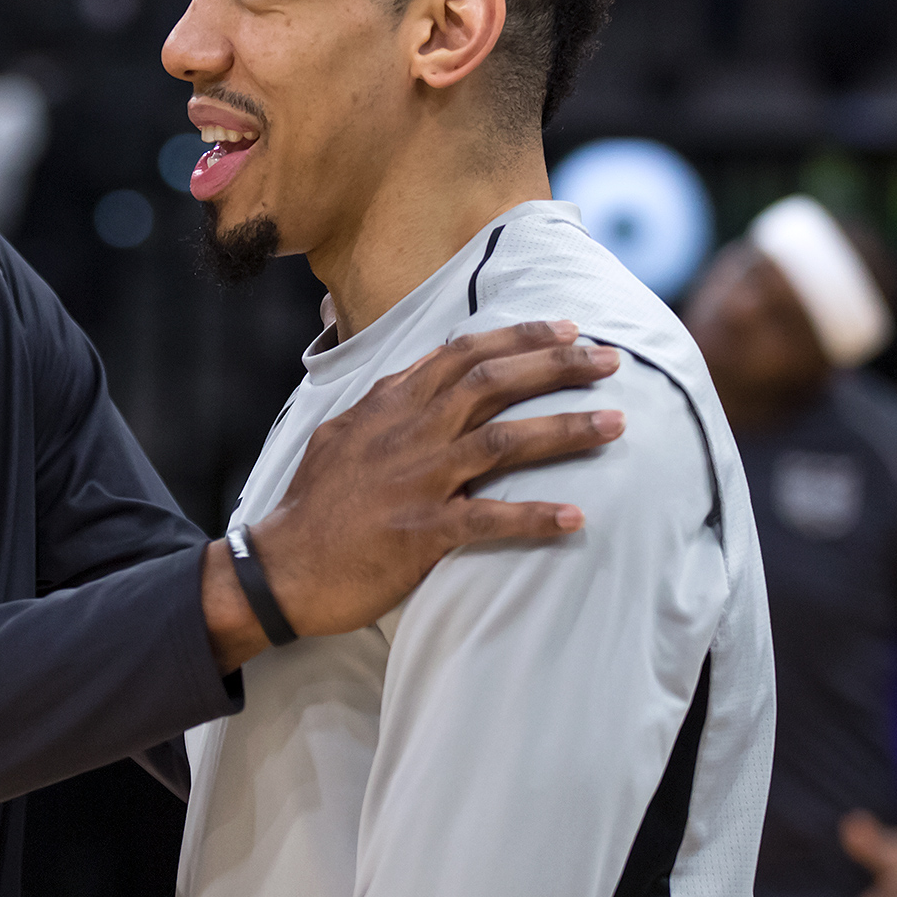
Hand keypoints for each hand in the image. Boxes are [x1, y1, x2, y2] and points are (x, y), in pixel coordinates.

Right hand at [202, 320, 623, 669]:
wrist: (281, 567)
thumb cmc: (312, 506)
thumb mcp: (339, 437)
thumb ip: (383, 408)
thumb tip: (414, 382)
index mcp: (387, 407)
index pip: (459, 355)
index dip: (516, 337)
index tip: (564, 329)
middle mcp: (406, 433)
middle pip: (491, 383)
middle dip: (556, 365)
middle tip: (609, 360)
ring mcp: (415, 481)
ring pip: (501, 441)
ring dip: (564, 430)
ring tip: (616, 424)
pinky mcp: (420, 531)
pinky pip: (488, 519)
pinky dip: (534, 517)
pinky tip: (575, 517)